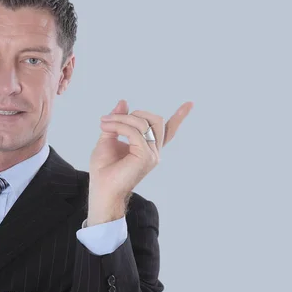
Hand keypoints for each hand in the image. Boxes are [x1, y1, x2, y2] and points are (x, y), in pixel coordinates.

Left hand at [87, 100, 193, 224]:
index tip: (189, 104)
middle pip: (156, 120)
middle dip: (133, 114)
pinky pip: (134, 132)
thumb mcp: (107, 139)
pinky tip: (107, 128)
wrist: (102, 189)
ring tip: (104, 123)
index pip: (168, 131)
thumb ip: (117, 122)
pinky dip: (119, 126)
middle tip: (110, 119)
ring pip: (144, 123)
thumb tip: (123, 102)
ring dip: (121, 119)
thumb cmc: (103, 169)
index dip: (179, 118)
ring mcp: (152, 154)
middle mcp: (153, 151)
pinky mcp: (145, 156)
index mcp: (148, 148)